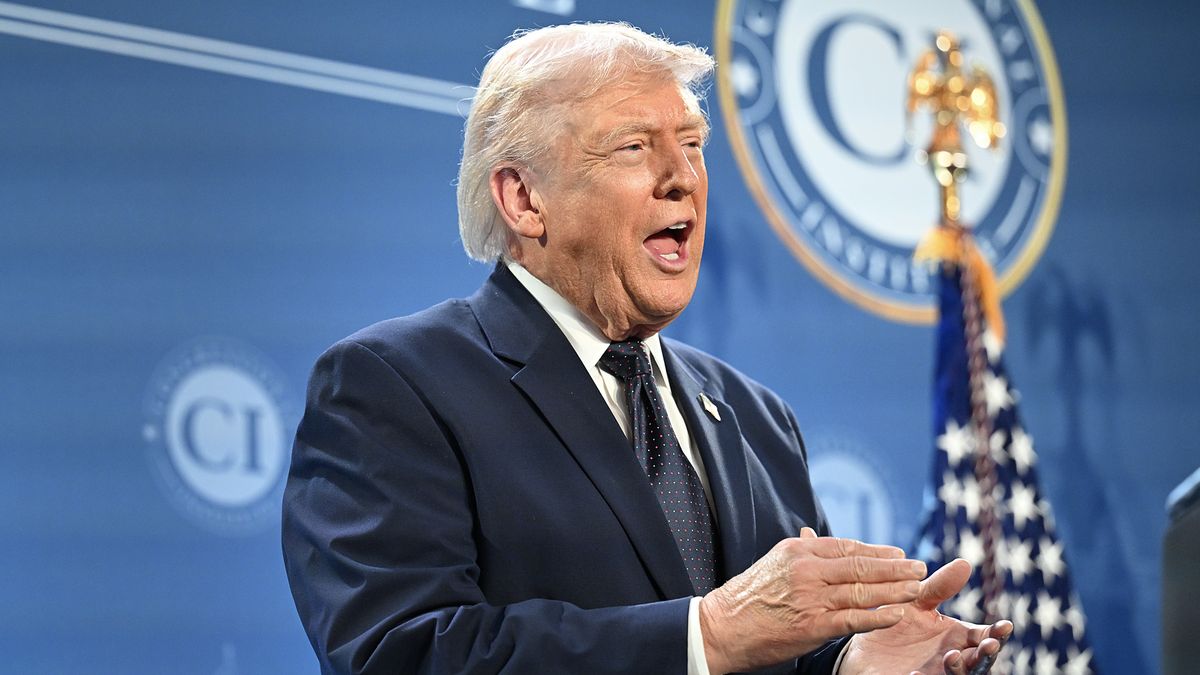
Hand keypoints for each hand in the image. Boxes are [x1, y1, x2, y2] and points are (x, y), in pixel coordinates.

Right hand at [698, 528, 927, 673]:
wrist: (721, 626)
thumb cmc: (747, 596)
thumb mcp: (773, 563)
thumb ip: (800, 551)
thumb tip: (814, 534)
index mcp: (798, 551)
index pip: (847, 547)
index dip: (877, 551)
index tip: (899, 554)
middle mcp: (807, 570)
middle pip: (861, 566)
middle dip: (895, 568)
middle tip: (920, 567)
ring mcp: (811, 597)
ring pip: (862, 591)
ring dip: (895, 590)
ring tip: (917, 589)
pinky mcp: (813, 625)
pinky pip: (853, 619)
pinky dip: (878, 616)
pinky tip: (897, 614)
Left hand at [838, 558, 1013, 673]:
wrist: (863, 646)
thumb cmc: (896, 623)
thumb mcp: (917, 601)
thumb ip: (939, 587)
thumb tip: (965, 563)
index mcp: (957, 638)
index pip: (984, 636)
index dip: (997, 633)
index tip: (1006, 625)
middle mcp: (951, 659)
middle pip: (978, 662)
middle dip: (985, 655)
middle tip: (989, 645)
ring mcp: (934, 674)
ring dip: (959, 669)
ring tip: (954, 657)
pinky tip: (916, 674)